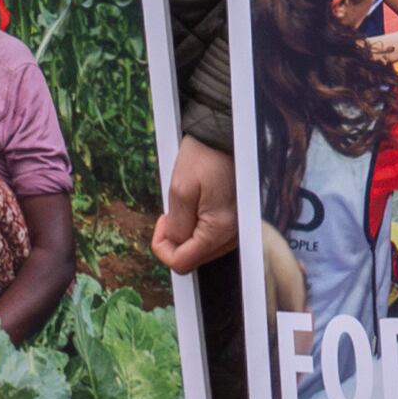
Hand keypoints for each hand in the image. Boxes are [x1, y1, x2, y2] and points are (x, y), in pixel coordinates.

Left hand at [153, 137, 237, 271]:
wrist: (225, 135)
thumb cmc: (205, 157)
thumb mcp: (180, 190)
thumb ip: (176, 226)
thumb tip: (174, 245)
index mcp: (220, 230)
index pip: (181, 263)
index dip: (162, 247)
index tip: (162, 221)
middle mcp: (233, 235)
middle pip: (192, 258)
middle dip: (175, 239)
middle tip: (173, 210)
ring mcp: (235, 229)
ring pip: (200, 248)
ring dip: (186, 231)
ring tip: (186, 203)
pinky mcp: (235, 221)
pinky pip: (210, 236)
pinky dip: (197, 225)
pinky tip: (196, 205)